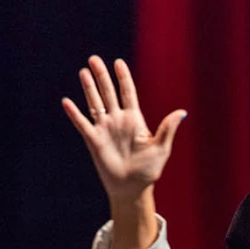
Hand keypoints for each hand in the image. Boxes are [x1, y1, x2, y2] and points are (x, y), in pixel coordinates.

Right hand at [61, 56, 186, 203]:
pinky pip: (82, 124)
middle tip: (94, 59)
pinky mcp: (93, 141)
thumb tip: (182, 112)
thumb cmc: (149, 170)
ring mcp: (104, 129)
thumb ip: (168, 129)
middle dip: (102, 76)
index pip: (128, 93)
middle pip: (108, 93)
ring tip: (84, 71)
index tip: (118, 62)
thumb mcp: (161, 148)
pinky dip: (75, 113)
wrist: (132, 189)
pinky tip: (67, 102)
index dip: (123, 78)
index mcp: (135, 120)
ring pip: (95, 103)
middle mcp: (118, 120)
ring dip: (89, 88)